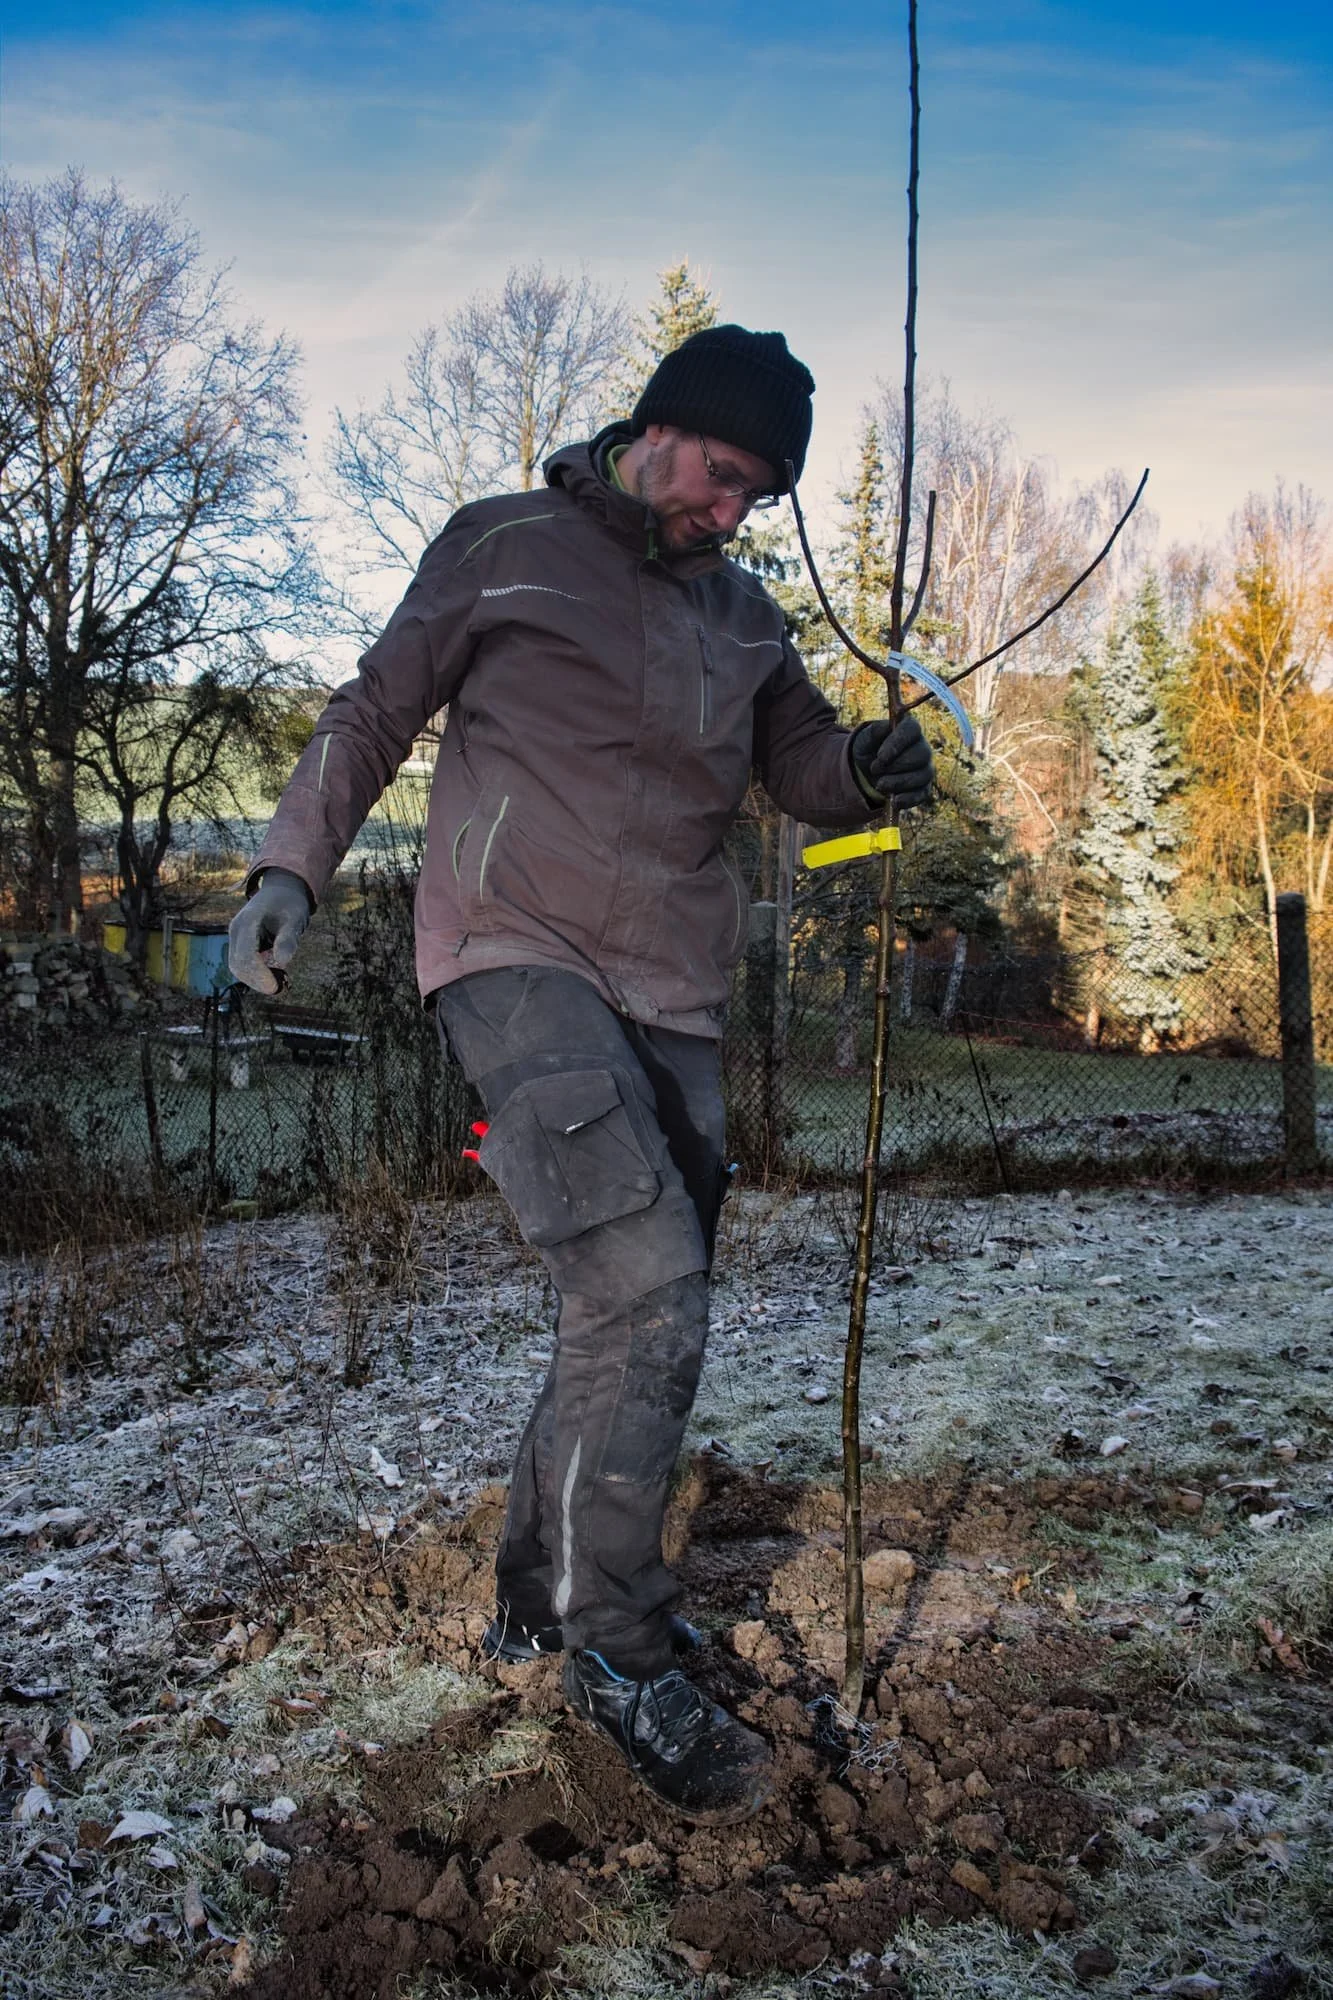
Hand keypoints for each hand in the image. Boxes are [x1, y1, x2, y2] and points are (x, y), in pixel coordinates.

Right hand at [228, 868, 311, 994]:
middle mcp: (236, 929)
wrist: (282, 890)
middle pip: (237, 964)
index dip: (258, 975)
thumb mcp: (294, 919)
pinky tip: (273, 975)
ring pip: (237, 966)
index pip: (245, 956)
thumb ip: (288, 939)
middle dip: (256, 980)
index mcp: (247, 921)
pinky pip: (242, 962)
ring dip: (254, 979)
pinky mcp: (239, 941)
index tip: (275, 987)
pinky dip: (255, 972)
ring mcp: (235, 935)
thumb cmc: (290, 904)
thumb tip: (283, 962)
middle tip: (278, 990)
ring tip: (277, 984)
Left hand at [850, 714, 933, 809]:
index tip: (881, 756)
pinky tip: (894, 801)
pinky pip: (922, 794)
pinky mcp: (923, 788)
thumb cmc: (869, 748)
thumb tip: (886, 727)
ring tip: (879, 785)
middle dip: (896, 765)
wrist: (866, 771)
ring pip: (922, 775)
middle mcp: (922, 747)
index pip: (913, 729)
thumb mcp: (864, 738)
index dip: (898, 742)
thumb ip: (874, 731)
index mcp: (910, 729)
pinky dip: (908, 799)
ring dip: (899, 782)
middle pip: (921, 754)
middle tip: (874, 769)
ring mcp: (925, 769)